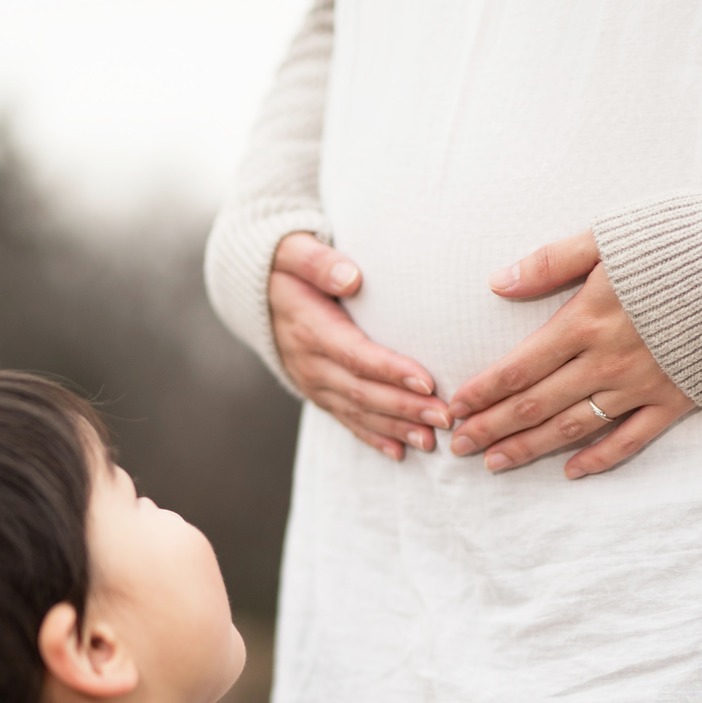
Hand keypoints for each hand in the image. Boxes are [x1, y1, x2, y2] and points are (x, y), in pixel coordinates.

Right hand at [269, 233, 450, 460]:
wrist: (255, 290)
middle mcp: (309, 361)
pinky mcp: (317, 392)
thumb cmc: (285, 265)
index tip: (427, 381)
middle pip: (361, 390)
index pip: (354, 354)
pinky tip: (400, 452)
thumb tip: (351, 278)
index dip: (390, 371)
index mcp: (308, 327)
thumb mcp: (292, 251)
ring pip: (356, 411)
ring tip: (432, 441)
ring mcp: (312, 381)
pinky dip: (373, 437)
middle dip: (404, 407)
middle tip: (445, 417)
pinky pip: (346, 419)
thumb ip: (318, 262)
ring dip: (395, 428)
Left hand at [446, 231, 695, 477]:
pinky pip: (631, 439)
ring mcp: (644, 385)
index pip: (518, 367)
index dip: (482, 391)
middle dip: (492, 427)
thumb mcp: (609, 235)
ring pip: (574, 426)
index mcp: (586, 320)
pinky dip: (599, 458)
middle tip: (458, 447)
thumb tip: (496, 282)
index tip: (453, 409)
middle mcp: (609, 360)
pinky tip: (572, 471)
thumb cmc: (684, 237)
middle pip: (536, 403)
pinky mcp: (679, 398)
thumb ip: (550, 262)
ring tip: (495, 463)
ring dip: (530, 447)